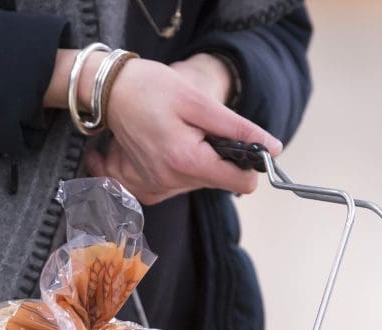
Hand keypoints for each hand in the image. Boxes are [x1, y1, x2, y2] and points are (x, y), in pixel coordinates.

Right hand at [84, 59, 280, 205]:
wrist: (109, 92)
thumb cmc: (151, 89)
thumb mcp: (198, 101)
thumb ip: (237, 128)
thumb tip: (272, 148)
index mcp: (186, 161)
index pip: (241, 183)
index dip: (250, 162)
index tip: (243, 142)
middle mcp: (171, 182)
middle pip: (221, 182)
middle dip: (221, 157)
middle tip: (201, 128)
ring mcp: (157, 188)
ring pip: (202, 182)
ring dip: (201, 159)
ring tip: (180, 133)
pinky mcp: (149, 188)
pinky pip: (182, 183)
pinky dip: (185, 165)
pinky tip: (170, 145)